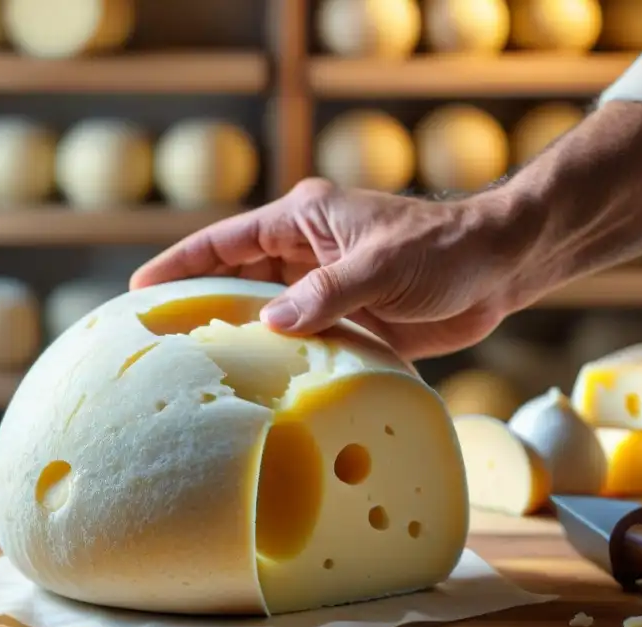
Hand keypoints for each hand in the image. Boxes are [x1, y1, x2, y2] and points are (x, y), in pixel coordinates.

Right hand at [130, 179, 531, 360]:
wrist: (499, 269)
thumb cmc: (446, 249)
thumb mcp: (382, 264)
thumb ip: (328, 292)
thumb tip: (271, 321)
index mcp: (306, 220)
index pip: (227, 240)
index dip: (183, 262)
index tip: (142, 289)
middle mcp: (308, 253)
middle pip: (239, 280)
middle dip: (203, 307)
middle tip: (161, 344)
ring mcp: (326, 290)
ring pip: (268, 317)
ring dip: (242, 341)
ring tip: (201, 376)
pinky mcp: (349, 321)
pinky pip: (303, 343)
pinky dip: (284, 363)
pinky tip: (262, 391)